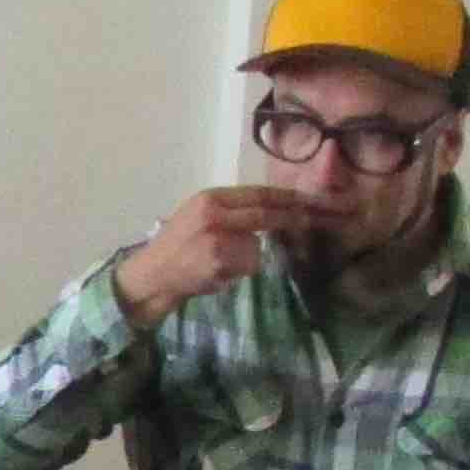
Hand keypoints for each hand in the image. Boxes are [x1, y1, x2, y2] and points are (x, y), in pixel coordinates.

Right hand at [116, 185, 328, 323]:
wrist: (149, 276)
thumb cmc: (176, 248)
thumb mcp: (199, 218)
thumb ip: (232, 212)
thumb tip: (275, 211)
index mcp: (210, 198)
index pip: (259, 193)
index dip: (289, 197)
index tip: (314, 200)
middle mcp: (213, 212)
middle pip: (266, 212)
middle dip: (296, 216)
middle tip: (320, 219)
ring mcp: (216, 235)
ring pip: (257, 244)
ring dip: (249, 257)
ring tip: (221, 264)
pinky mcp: (218, 259)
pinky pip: (246, 264)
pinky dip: (238, 272)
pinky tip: (216, 275)